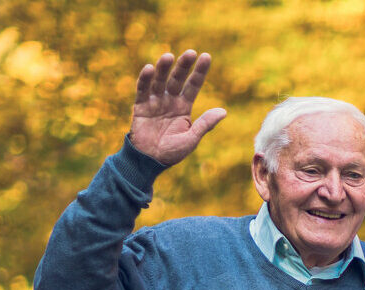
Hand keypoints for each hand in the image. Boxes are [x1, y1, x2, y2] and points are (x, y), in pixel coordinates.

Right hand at [130, 50, 226, 164]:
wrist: (149, 161)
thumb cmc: (172, 152)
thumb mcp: (192, 138)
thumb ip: (205, 124)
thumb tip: (223, 111)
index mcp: (184, 107)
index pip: (193, 85)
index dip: (199, 72)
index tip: (206, 56)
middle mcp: (170, 101)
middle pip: (178, 79)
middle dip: (183, 66)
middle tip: (190, 52)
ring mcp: (155, 102)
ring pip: (160, 81)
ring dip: (163, 69)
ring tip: (168, 56)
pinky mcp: (141, 107)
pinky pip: (142, 91)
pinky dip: (144, 80)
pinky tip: (148, 68)